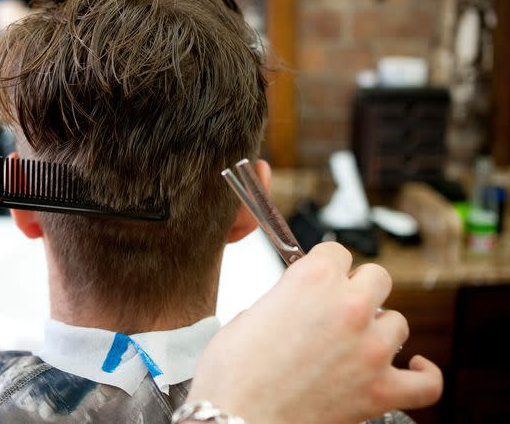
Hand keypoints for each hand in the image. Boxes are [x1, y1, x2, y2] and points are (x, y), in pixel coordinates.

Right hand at [187, 242, 442, 423]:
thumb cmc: (233, 372)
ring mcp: (370, 349)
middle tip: (337, 307)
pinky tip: (411, 366)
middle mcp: (348, 306)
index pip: (337, 252)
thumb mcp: (249, 313)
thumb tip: (297, 306)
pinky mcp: (381, 390)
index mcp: (312, 279)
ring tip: (357, 342)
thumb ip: (283, 299)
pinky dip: (423, 374)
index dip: (325, 266)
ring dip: (379, 329)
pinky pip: (426, 382)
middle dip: (357, 289)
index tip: (321, 276)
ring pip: (397, 322)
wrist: (238, 417)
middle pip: (377, 277)